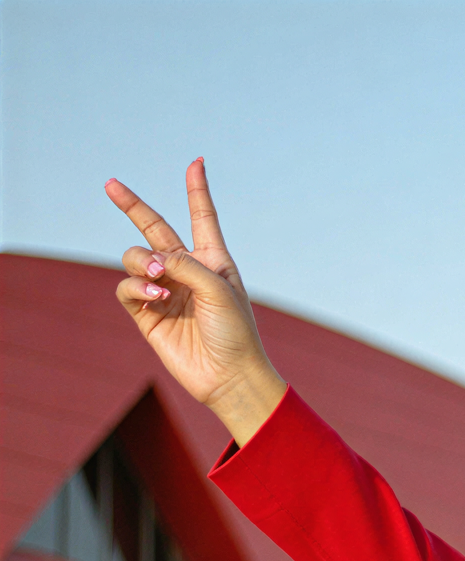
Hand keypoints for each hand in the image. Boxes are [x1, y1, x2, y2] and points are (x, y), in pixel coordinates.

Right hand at [105, 158, 285, 443]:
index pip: (202, 218)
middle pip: (154, 229)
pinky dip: (137, 286)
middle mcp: (187, 271)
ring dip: (143, 262)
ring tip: (161, 280)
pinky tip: (156, 296)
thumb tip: (152, 258)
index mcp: (214, 260)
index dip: (197, 191)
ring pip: (135, 257)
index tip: (197, 163)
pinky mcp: (147, 313)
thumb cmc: (236, 332)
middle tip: (111, 184)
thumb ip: (184, 263)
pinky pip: (128, 286)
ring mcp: (165, 291)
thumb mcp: (218, 288)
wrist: (229, 377)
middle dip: (132, 206)